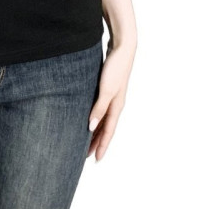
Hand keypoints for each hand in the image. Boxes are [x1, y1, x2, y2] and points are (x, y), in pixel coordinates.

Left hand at [88, 40, 135, 161]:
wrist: (123, 48)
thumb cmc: (115, 68)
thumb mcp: (106, 90)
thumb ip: (99, 109)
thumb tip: (90, 127)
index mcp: (116, 107)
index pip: (108, 132)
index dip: (102, 146)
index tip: (95, 160)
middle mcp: (115, 104)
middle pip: (105, 128)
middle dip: (96, 142)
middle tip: (85, 155)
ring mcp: (112, 96)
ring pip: (102, 119)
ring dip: (95, 131)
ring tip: (85, 141)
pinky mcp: (107, 88)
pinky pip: (100, 108)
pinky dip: (95, 117)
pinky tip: (88, 118)